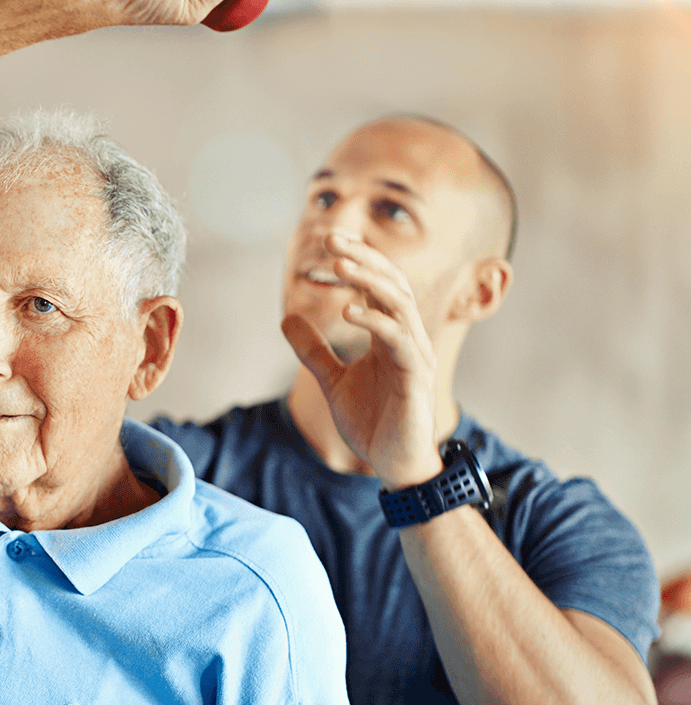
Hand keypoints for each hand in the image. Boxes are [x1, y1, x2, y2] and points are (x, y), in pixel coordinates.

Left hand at [280, 233, 442, 488]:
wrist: (393, 466)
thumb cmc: (372, 423)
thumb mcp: (333, 381)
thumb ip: (313, 351)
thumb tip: (287, 318)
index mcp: (390, 335)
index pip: (379, 285)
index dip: (358, 259)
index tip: (330, 239)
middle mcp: (407, 338)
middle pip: (392, 284)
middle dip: (363, 259)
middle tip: (332, 240)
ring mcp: (416, 356)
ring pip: (400, 305)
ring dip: (369, 281)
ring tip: (339, 266)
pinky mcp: (417, 378)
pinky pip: (400, 341)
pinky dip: (377, 322)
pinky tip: (349, 312)